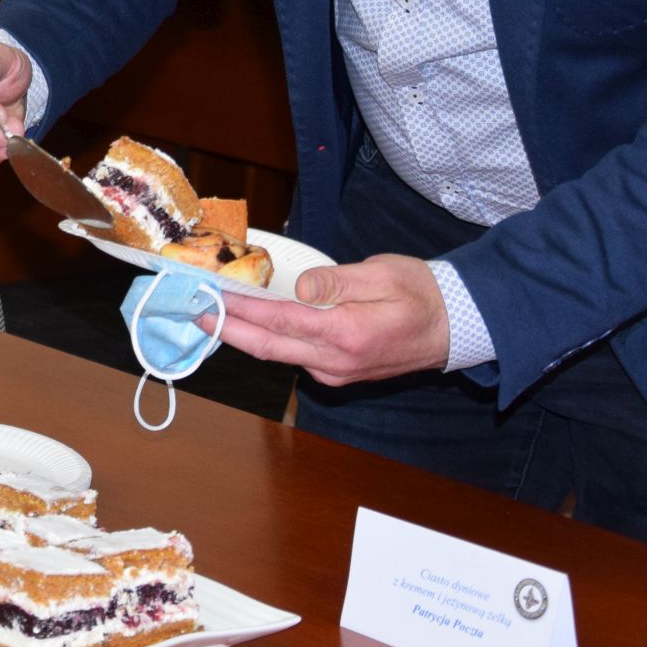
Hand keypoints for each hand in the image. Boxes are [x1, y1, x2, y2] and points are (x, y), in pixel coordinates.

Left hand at [206, 253, 451, 386]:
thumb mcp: (382, 274)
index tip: (209, 298)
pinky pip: (293, 357)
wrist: (454, 327)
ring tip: (212, 313)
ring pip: (278, 354)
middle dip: (226, 329)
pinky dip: (267, 340)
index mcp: (345, 334)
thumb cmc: (420, 294)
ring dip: (243, 335)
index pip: (278, 321)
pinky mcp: (337, 372)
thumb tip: (300, 286)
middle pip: (267, 346)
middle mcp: (335, 361)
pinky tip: (250, 324)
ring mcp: (335, 371)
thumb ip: (337, 280)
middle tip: (192, 311)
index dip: (239, 311)